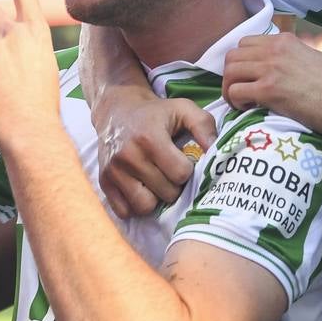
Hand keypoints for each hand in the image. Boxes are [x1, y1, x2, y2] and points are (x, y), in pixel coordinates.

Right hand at [96, 89, 215, 218]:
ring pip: (146, 206)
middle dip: (174, 185)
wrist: (117, 110)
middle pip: (166, 193)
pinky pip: (125, 211)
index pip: (180, 174)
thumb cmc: (156, 113)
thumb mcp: (183, 109)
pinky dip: (135, 205)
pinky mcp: (103, 182)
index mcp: (150, 138)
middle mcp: (128, 156)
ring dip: (156, 198)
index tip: (182, 160)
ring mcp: (113, 171)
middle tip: (169, 171)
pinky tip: (141, 188)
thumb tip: (217, 153)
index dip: (187, 169)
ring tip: (156, 181)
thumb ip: (204, 127)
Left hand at [222, 33, 321, 140]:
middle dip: (232, 75)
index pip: (245, 42)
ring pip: (229, 72)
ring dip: (230, 89)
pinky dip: (235, 102)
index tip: (247, 76)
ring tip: (241, 102)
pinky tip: (247, 109)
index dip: (242, 61)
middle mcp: (275, 50)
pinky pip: (235, 92)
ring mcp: (270, 69)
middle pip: (232, 56)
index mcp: (286, 41)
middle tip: (240, 91)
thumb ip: (295, 55)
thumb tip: (284, 61)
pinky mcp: (268, 91)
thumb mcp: (316, 59)